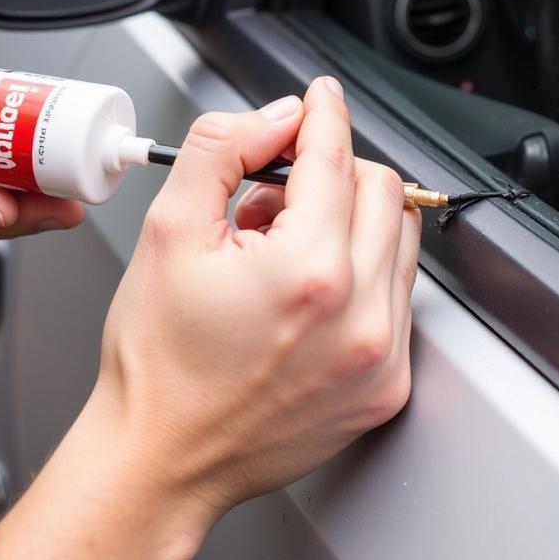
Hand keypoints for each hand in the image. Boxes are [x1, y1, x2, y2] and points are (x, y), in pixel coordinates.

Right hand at [92, 76, 420, 538]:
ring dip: (351, 223)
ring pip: (399, 240)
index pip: (337, 158)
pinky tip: (307, 294)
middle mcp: (361, 316)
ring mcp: (381, 356)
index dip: (324, 116)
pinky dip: (362, 276)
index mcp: (309, 272)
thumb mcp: (169, 231)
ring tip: (285, 250)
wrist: (163, 458)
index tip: (320, 101)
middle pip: (384, 191)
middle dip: (334, 173)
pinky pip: (398, 298)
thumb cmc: (159, 362)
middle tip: (277, 196)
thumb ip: (223, 149)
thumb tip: (277, 116)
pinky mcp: (387, 386)